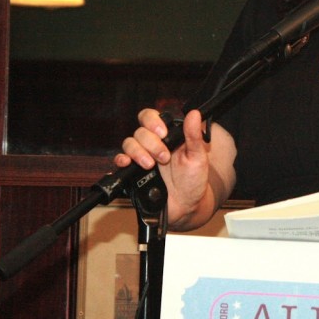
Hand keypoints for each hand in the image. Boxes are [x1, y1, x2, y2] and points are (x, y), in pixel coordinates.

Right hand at [114, 108, 235, 229]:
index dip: (153, 121)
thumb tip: (195, 113)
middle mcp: (152, 144)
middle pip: (140, 131)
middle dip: (152, 143)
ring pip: (129, 143)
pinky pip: (120, 161)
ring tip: (151, 165)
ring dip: (138, 152)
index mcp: (167, 136)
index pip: (150, 117)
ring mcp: (141, 157)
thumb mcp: (198, 157)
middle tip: (164, 158)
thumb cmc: (193, 180)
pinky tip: (128, 163)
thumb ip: (194, 135)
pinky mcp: (133, 172)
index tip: (163, 133)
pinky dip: (121, 160)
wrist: (185, 206)